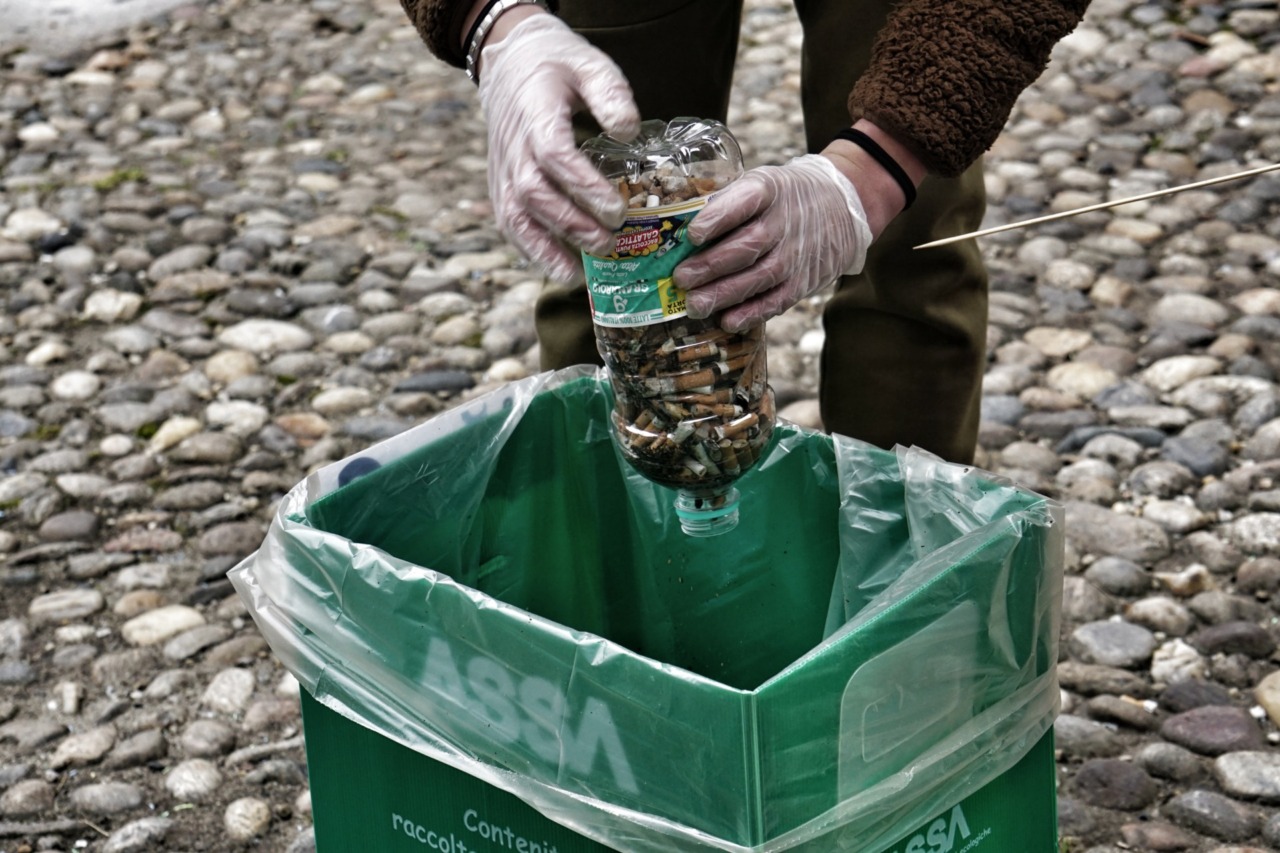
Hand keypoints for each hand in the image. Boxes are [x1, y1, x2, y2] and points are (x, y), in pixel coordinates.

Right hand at [477, 14, 640, 281]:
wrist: (509, 61)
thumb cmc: (557, 65)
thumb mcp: (590, 64)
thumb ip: (611, 94)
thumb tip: (627, 132)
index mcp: (536, 114)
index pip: (554, 156)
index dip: (583, 187)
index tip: (616, 211)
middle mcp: (513, 146)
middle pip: (534, 194)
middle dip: (571, 225)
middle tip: (608, 244)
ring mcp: (502, 167)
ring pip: (515, 215)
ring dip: (543, 249)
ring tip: (577, 274)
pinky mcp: (499, 182)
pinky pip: (508, 221)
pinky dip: (529, 249)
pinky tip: (558, 267)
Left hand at [672, 154, 872, 331]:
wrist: (840, 207)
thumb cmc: (783, 197)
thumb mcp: (760, 182)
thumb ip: (727, 203)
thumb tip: (679, 231)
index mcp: (769, 190)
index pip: (744, 201)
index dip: (718, 218)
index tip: (692, 234)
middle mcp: (785, 222)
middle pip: (748, 246)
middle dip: (711, 265)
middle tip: (681, 278)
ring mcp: (796, 254)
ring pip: (759, 277)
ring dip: (724, 294)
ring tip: (694, 304)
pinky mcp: (803, 281)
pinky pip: (777, 300)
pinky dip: (752, 313)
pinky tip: (728, 320)